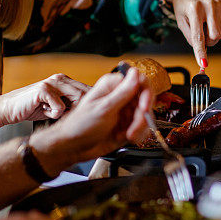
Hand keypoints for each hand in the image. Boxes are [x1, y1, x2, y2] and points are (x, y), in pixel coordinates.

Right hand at [0, 73, 89, 129]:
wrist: (10, 109)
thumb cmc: (33, 108)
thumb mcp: (57, 106)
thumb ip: (72, 105)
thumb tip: (91, 111)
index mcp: (65, 81)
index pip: (88, 90)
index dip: (90, 105)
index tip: (86, 116)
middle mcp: (60, 79)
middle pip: (85, 95)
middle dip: (80, 110)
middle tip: (67, 117)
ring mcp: (52, 82)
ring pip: (76, 99)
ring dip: (67, 112)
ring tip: (52, 113)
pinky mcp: (44, 90)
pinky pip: (60, 107)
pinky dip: (53, 114)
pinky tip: (43, 110)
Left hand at [31, 68, 153, 172]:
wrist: (74, 147)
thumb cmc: (81, 125)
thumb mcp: (104, 108)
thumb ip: (123, 92)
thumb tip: (135, 73)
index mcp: (113, 86)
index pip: (140, 82)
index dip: (146, 94)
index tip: (144, 107)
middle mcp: (121, 96)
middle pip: (145, 101)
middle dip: (141, 117)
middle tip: (133, 128)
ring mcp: (125, 111)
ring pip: (145, 116)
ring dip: (139, 128)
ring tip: (127, 135)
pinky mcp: (127, 124)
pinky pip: (142, 128)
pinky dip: (137, 134)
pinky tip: (124, 137)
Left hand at [164, 0, 220, 67]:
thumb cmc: (182, 7)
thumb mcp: (181, 23)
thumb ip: (191, 39)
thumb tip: (203, 55)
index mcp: (195, 9)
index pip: (199, 36)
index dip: (201, 51)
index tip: (204, 63)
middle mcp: (209, 5)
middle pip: (215, 36)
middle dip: (208, 41)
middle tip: (200, 35)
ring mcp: (219, 4)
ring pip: (220, 33)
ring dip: (211, 34)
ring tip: (203, 23)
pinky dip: (215, 27)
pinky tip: (209, 19)